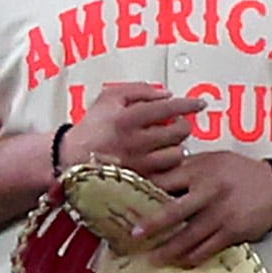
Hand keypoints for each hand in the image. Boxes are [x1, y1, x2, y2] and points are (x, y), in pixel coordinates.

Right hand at [62, 81, 195, 177]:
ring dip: (177, 146)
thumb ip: (138, 90)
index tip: (199, 104)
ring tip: (166, 143)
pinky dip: (170, 165)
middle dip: (182, 126)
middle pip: (178, 132)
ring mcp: (139, 164)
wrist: (72, 157)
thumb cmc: (94, 126)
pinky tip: (162, 158)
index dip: (187, 105)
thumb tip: (167, 94)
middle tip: (175, 124)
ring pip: (177, 154)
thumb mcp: (109, 98)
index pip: (168, 108)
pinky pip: (169, 173)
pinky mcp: (141, 182)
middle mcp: (135, 142)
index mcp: (127, 118)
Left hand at [138, 149, 271, 265]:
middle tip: (134, 235)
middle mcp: (209, 192)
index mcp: (200, 171)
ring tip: (153, 258)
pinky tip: (181, 261)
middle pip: (173, 212)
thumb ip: (187, 167)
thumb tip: (155, 177)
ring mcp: (221, 214)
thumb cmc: (239, 171)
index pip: (166, 182)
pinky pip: (208, 249)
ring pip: (189, 237)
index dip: (145, 192)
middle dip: (152, 226)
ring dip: (169, 250)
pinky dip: (192, 257)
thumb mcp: (213, 160)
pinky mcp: (233, 232)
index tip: (128, 203)